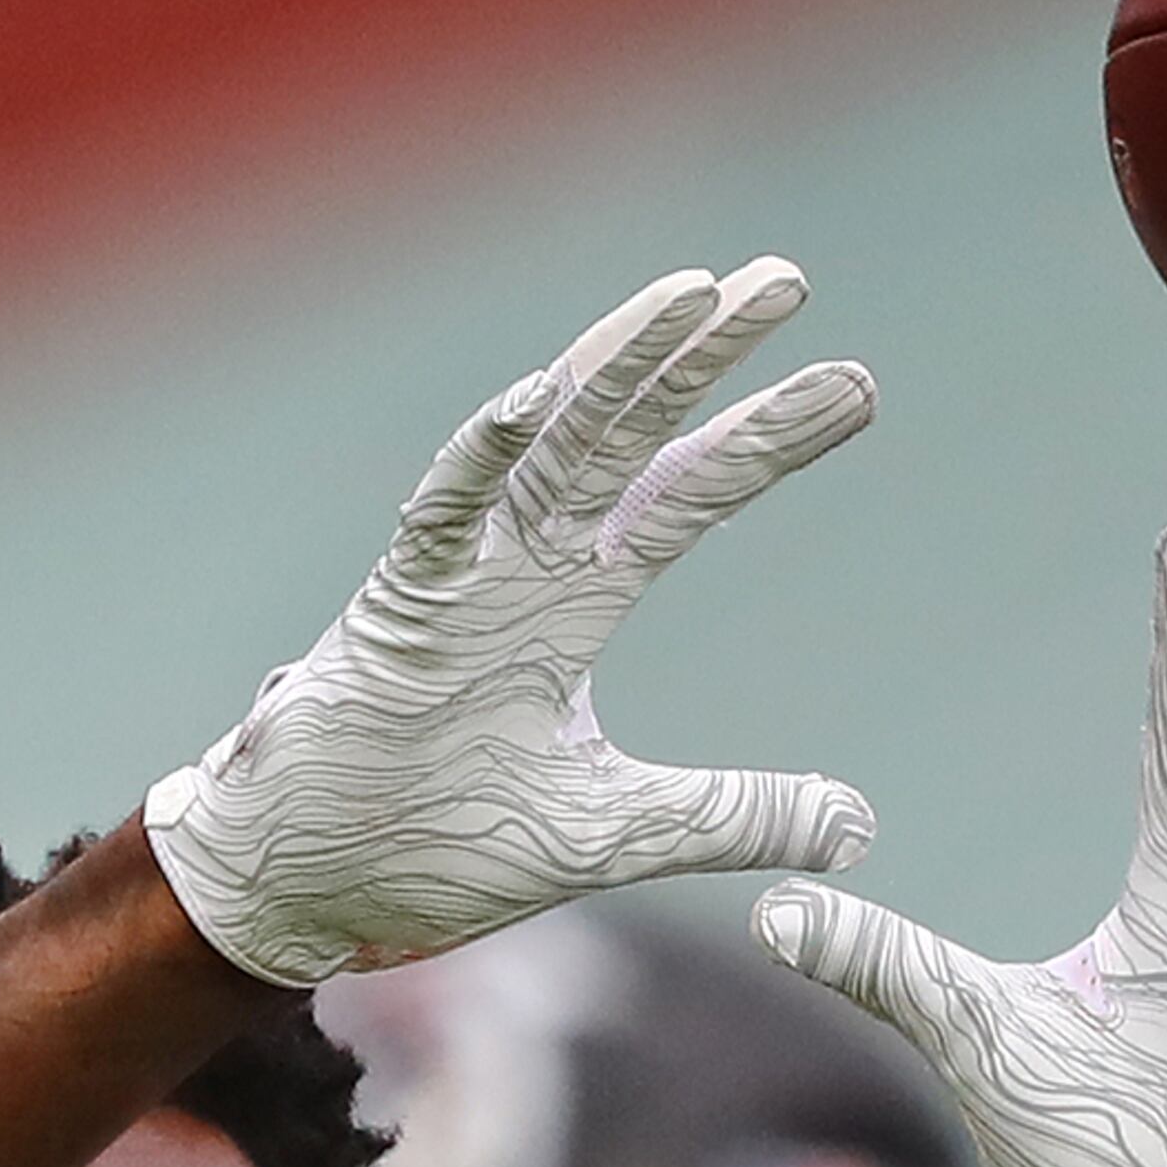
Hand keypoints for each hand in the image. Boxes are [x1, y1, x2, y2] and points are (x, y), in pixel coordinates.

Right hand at [143, 262, 875, 991]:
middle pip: (629, 438)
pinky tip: (530, 395)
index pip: (682, 497)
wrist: (308, 886)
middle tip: (788, 280)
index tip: (851, 387)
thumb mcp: (613, 836)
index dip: (761, 439)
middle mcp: (519, 569)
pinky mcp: (394, 612)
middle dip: (704, 359)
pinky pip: (438, 518)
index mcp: (569, 607)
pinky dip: (480, 457)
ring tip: (694, 292)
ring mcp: (455, 578)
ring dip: (617, 366)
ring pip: (545, 446)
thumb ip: (727, 819)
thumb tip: (858, 829)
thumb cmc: (435, 847)